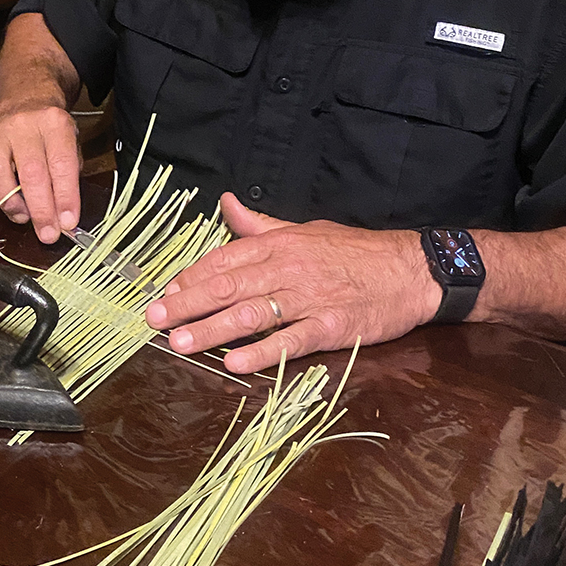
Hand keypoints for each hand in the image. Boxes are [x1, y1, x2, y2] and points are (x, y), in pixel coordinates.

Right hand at [0, 103, 80, 244]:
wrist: (26, 107)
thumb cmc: (51, 136)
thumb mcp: (71, 148)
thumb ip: (68, 182)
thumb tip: (64, 219)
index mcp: (54, 124)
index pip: (61, 164)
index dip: (65, 197)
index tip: (67, 223)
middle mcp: (24, 126)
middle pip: (31, 172)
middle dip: (40, 210)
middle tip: (47, 234)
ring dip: (11, 204)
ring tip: (23, 216)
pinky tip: (0, 199)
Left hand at [144, 192, 441, 372]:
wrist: (411, 269)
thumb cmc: (354, 251)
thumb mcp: (305, 229)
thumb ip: (260, 225)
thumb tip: (226, 203)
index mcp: (279, 244)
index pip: (224, 259)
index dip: (191, 277)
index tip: (165, 292)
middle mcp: (287, 269)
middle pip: (228, 287)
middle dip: (186, 304)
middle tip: (153, 319)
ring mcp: (308, 300)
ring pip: (251, 314)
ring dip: (211, 330)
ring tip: (180, 343)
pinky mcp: (330, 328)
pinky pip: (290, 342)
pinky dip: (261, 353)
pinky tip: (234, 362)